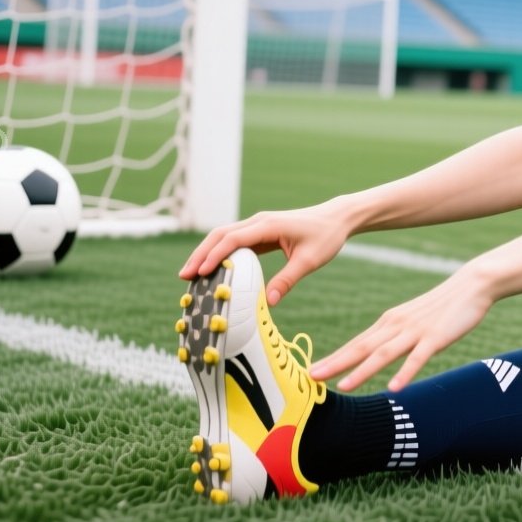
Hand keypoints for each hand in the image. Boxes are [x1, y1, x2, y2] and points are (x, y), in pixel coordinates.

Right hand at [178, 198, 357, 305]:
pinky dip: (219, 253)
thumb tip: (269, 303)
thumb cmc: (326, 236)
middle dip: (200, 254)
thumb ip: (288, 280)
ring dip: (206, 253)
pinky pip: (234, 241)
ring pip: (224, 236)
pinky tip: (213, 270)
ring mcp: (258, 225)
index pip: (233, 239)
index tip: (200, 273)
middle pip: (220, 235)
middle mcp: (259, 221)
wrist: (338, 217)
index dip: (214, 256)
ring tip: (191, 274)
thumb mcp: (309, 261)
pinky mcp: (261, 231)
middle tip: (184, 276)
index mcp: (268, 225)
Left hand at [310, 266, 494, 392]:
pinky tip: (394, 387)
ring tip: (344, 386)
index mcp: (389, 322)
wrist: (471, 285)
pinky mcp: (436, 337)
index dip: (334, 358)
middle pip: (361, 348)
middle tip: (311, 377)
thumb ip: (395, 335)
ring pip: (384, 354)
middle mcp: (396, 326)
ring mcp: (415, 332)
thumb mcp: (412, 319)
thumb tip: (378, 352)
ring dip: (362, 371)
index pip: (356, 343)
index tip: (311, 372)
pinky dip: (405, 372)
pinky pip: (418, 358)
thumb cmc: (442, 305)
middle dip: (336, 364)